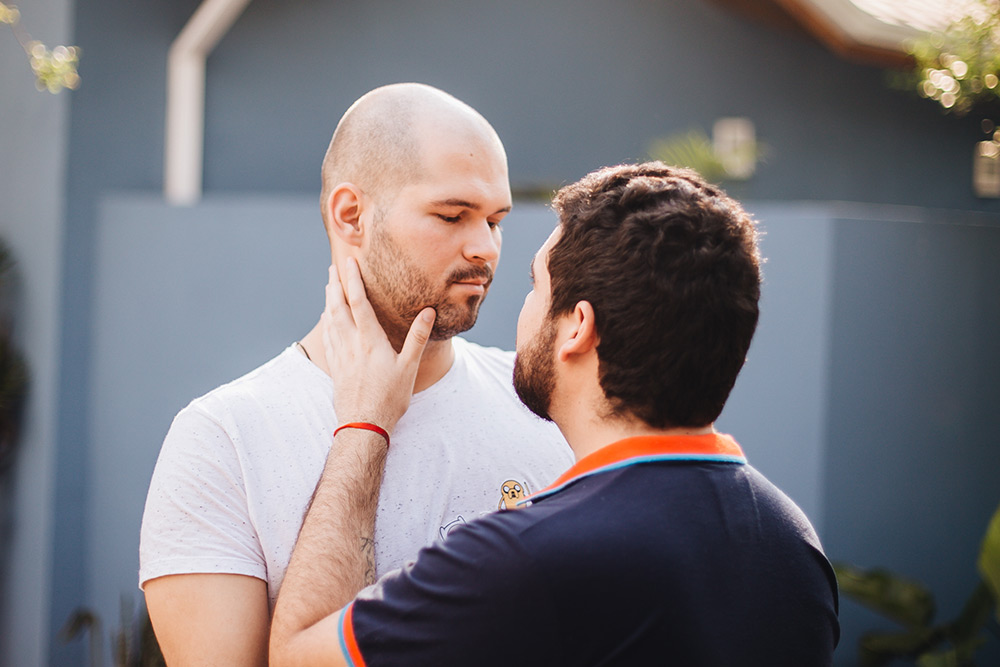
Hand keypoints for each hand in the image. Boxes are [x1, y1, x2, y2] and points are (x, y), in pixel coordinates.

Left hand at [322, 258, 434, 433]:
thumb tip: (428, 312)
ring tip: (328, 287)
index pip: (358, 302)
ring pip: (330, 321)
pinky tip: (327, 320)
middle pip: (338, 307)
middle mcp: (351, 344)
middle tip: (333, 267)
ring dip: (329, 301)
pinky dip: (326, 322)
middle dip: (335, 285)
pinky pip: (328, 338)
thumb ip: (417, 338)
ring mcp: (340, 356)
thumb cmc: (389, 399)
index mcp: (369, 341)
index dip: (353, 280)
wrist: (363, 426)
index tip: (348, 262)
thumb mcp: (409, 368)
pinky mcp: (335, 368)